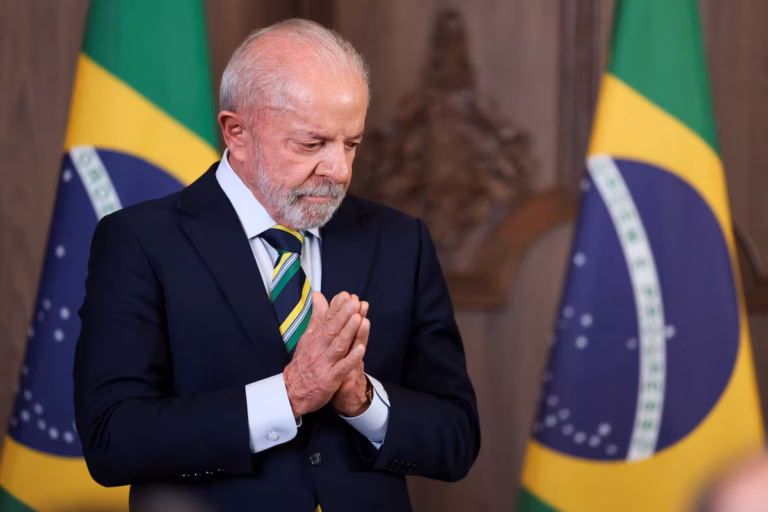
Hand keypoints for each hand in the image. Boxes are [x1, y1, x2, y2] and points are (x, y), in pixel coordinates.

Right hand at [283, 292, 369, 417]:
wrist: (293, 390)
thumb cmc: (305, 361)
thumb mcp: (308, 335)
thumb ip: (316, 315)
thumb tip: (318, 295)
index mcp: (315, 336)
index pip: (326, 318)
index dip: (336, 307)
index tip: (345, 295)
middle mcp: (319, 347)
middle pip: (332, 329)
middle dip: (344, 315)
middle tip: (353, 302)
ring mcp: (325, 363)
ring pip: (338, 345)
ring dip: (348, 332)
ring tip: (358, 319)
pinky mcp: (330, 378)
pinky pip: (342, 367)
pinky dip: (351, 359)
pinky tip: (361, 349)